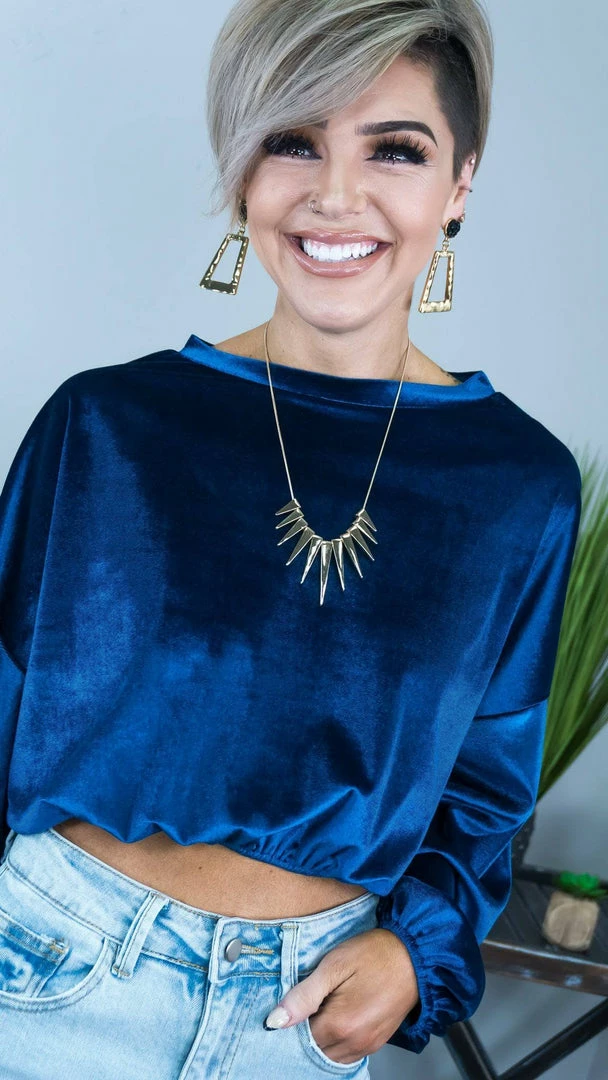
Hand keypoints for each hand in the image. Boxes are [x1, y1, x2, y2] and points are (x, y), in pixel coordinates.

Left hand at [263, 927, 419, 1064]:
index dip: (289, 1025)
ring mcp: (367, 1046)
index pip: (299, 1039)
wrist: (414, 955)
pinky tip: (335, 1021)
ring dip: (320, 1041)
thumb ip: (304, 996)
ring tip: (320, 1012)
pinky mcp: (377, 1043)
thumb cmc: (374, 954)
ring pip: (330, 1056)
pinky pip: (347, 1055)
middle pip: (314, 1052)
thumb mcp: (334, 966)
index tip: (288, 1007)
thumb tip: (275, 1021)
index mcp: (340, 1025)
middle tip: (304, 1007)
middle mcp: (354, 1043)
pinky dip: (335, 1044)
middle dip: (303, 1034)